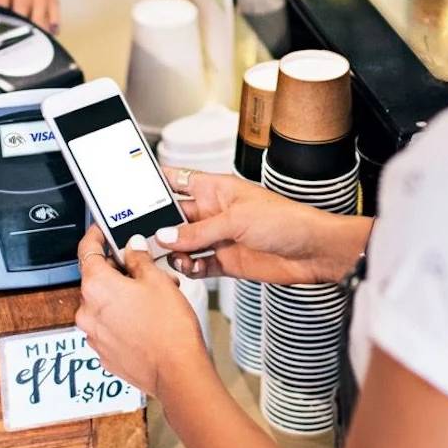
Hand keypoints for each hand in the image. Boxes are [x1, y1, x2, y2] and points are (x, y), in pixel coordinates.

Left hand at [75, 226, 208, 397]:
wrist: (177, 373)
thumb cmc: (169, 329)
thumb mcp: (157, 280)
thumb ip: (139, 258)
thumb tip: (133, 248)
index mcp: (96, 286)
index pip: (87, 250)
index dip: (95, 236)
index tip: (101, 231)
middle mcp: (88, 311)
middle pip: (96, 278)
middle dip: (120, 270)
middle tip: (145, 268)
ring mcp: (94, 335)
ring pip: (104, 303)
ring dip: (123, 295)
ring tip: (153, 297)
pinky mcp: (104, 353)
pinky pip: (108, 326)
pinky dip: (122, 318)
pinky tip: (146, 319)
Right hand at [158, 168, 371, 284]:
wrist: (314, 252)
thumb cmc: (286, 220)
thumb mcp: (237, 220)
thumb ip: (199, 231)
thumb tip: (166, 236)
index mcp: (215, 189)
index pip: (178, 180)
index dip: (156, 182)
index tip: (133, 188)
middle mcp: (213, 212)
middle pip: (174, 216)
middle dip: (159, 225)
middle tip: (144, 235)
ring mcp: (218, 237)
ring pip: (182, 243)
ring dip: (174, 251)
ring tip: (172, 256)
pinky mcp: (225, 261)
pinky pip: (197, 265)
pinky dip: (188, 268)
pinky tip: (189, 268)